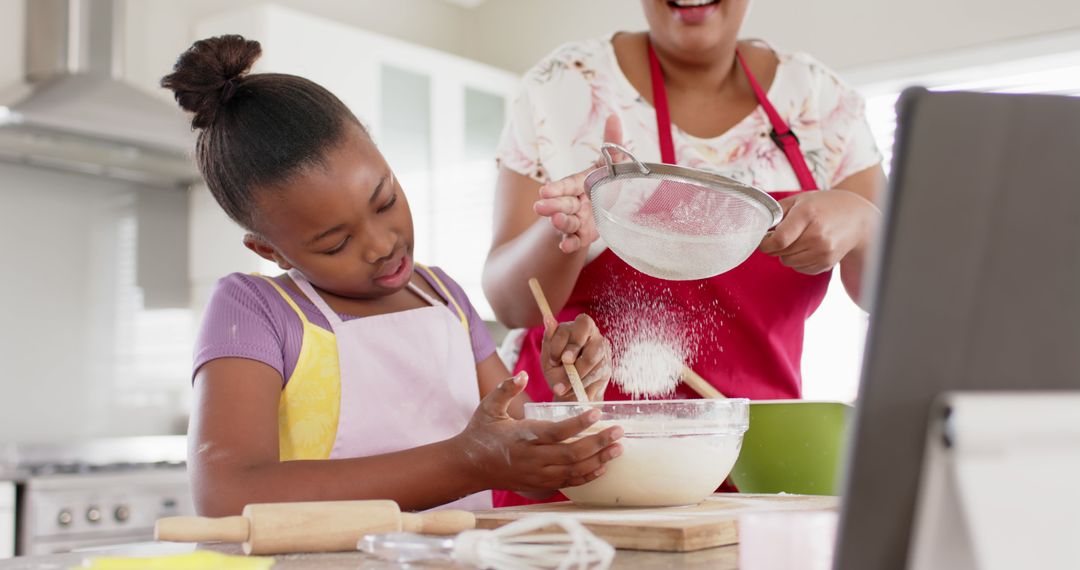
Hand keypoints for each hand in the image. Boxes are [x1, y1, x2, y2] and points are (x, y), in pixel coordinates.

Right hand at [454, 373, 622, 491]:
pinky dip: (588, 476)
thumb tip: (523, 374)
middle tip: (619, 431)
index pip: (556, 431)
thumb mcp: (488, 406)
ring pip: (574, 469)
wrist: (468, 466)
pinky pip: (569, 482)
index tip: (597, 412)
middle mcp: (533, 458)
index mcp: (523, 436)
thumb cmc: (480, 433)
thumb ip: (506, 389)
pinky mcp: (540, 484)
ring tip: (619, 448)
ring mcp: (538, 474)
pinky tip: (603, 466)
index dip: (578, 423)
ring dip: (599, 459)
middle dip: (599, 443)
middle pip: (572, 453)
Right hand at [533, 115, 624, 253]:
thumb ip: (612, 143)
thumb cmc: (608, 182)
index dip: (557, 188)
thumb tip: (613, 116)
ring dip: (560, 223)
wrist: (611, 207)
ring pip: (566, 222)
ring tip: (556, 221)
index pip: (566, 185)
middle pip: (562, 203)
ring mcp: (577, 219)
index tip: (544, 190)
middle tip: (540, 207)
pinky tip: (565, 247)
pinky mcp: (583, 235)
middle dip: (551, 205)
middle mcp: (575, 202)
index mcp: (580, 183)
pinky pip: (575, 241)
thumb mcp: (612, 163)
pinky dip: (570, 244)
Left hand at [542, 314, 611, 400]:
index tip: (553, 361)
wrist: (569, 390)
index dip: (560, 343)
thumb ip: (549, 339)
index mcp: (577, 326)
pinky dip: (582, 384)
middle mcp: (594, 335)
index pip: (573, 327)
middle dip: (574, 352)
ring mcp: (603, 350)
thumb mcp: (549, 355)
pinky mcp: (607, 367)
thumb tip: (548, 319)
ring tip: (562, 387)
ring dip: (576, 374)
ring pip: (592, 358)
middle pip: (589, 337)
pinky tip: (574, 389)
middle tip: (564, 364)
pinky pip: (596, 375)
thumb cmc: (557, 368)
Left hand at [758, 189, 880, 273]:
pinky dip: (799, 260)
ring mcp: (823, 251)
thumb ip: (777, 211)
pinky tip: (809, 247)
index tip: (764, 239)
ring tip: (799, 239)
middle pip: (781, 253)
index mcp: (808, 215)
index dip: (765, 243)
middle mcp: (817, 235)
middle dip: (776, 246)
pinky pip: (800, 268)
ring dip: (787, 253)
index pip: (779, 240)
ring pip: (788, 262)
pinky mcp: (827, 263)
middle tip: (783, 236)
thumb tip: (758, 226)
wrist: (858, 219)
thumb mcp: (800, 199)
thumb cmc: (825, 206)